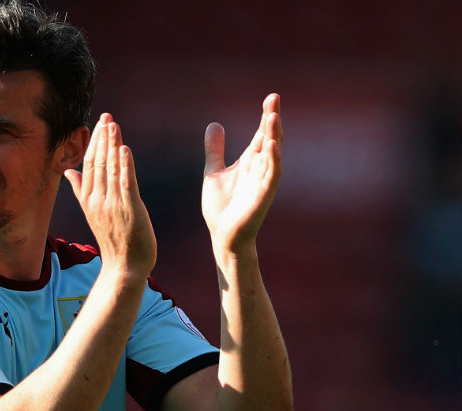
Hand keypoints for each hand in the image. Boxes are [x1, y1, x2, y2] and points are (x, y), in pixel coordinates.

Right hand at [64, 113, 156, 277]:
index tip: (100, 123)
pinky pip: (126, 184)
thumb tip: (69, 172)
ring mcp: (112, 205)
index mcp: (88, 199)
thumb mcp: (92, 212)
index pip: (89, 164)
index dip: (94, 142)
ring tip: (114, 125)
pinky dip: (125, 166)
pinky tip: (125, 149)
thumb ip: (80, 190)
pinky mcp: (129, 210)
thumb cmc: (113, 239)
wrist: (124, 266)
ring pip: (111, 170)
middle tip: (107, 116)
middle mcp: (97, 200)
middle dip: (103, 138)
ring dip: (113, 145)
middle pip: (98, 163)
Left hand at [202, 93, 283, 253]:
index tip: (271, 97)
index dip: (266, 116)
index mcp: (249, 162)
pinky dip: (273, 161)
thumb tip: (215, 124)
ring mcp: (263, 181)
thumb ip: (215, 149)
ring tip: (273, 116)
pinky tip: (272, 146)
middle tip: (274, 98)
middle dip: (272, 120)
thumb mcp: (214, 171)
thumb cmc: (222, 207)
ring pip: (272, 154)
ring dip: (274, 136)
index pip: (261, 134)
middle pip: (269, 138)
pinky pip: (271, 176)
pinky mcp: (263, 196)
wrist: (223, 235)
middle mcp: (260, 168)